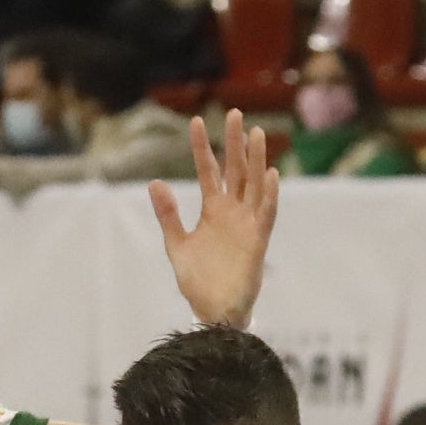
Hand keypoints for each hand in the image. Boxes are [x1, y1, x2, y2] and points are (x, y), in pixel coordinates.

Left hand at [151, 112, 276, 330]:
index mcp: (213, 209)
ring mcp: (247, 223)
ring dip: (255, 160)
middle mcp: (232, 211)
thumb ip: (168, 215)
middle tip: (235, 113)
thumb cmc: (197, 280)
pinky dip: (269, 195)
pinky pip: (266, 213)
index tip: (195, 122)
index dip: (202, 147)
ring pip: (254, 184)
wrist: (213, 311)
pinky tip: (270, 174)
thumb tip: (155, 183)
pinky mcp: (258, 240)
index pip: (209, 170)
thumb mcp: (177, 244)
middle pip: (236, 169)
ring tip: (255, 134)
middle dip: (235, 142)